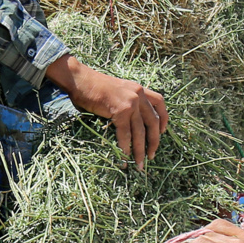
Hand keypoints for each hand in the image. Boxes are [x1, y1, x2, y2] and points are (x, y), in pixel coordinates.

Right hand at [46, 54, 167, 169]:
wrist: (80, 79)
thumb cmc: (93, 86)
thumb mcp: (117, 91)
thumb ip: (127, 102)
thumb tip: (130, 123)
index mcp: (139, 89)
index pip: (159, 102)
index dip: (164, 119)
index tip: (162, 132)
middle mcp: (138, 94)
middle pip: (153, 121)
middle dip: (154, 141)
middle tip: (151, 155)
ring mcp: (130, 102)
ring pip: (140, 131)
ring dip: (140, 150)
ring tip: (139, 163)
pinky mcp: (120, 110)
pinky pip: (125, 133)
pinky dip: (125, 147)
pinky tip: (124, 156)